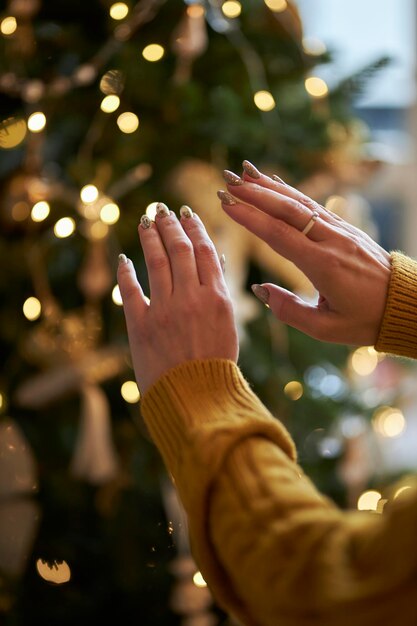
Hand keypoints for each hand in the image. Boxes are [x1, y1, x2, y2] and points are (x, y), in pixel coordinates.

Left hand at [117, 205, 238, 394]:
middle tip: (161, 209)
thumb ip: (220, 291)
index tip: (186, 212)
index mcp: (217, 298)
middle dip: (170, 224)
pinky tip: (124, 258)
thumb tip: (217, 259)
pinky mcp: (141, 326)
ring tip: (145, 221)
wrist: (197, 400)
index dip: (195, 227)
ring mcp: (165, 311)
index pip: (204, 251)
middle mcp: (191, 299)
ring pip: (156, 261)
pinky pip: (131, 290)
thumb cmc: (216, 366)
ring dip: (150, 237)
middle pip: (180, 249)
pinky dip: (126, 272)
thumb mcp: (227, 326)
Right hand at [218, 162, 390, 346]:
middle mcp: (330, 241)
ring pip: (300, 203)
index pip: (279, 235)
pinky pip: (314, 205)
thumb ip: (290, 311)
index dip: (251, 218)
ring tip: (244, 172)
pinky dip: (291, 192)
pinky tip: (275, 182)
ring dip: (270, 186)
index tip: (226, 204)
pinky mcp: (345, 228)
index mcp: (323, 265)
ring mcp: (340, 231)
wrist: (404, 304)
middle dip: (254, 194)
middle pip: (287, 211)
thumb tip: (260, 291)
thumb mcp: (326, 328)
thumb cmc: (365, 320)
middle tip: (227, 181)